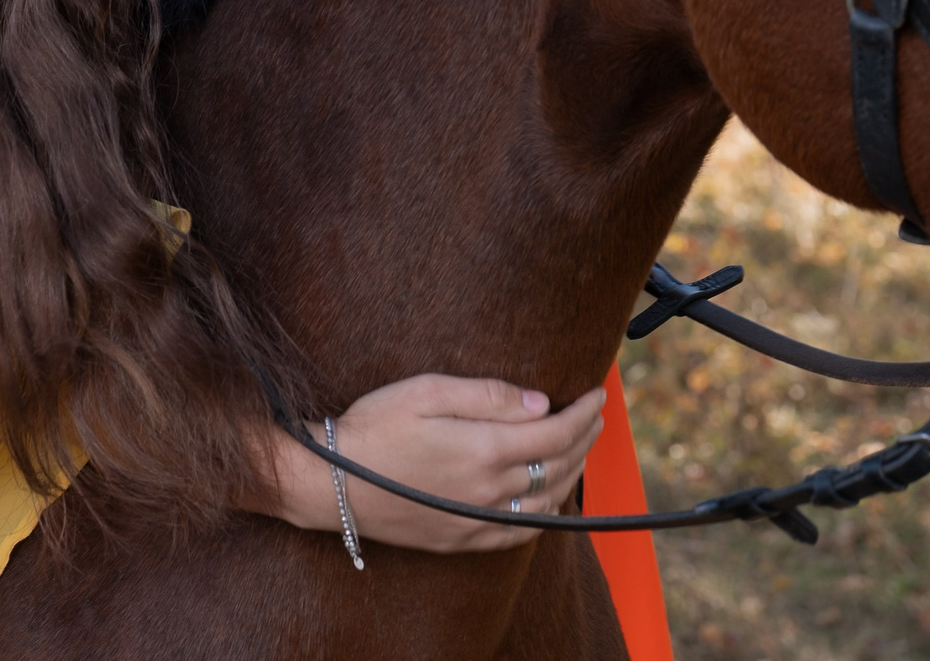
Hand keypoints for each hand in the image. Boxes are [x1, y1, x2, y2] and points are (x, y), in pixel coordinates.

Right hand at [261, 373, 607, 552]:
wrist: (331, 483)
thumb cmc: (374, 427)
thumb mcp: (427, 391)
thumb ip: (488, 395)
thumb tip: (539, 403)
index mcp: (483, 449)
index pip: (555, 433)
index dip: (583, 413)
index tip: (598, 394)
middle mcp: (488, 490)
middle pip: (557, 466)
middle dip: (585, 437)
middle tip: (596, 414)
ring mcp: (476, 519)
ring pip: (544, 500)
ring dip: (572, 471)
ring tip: (581, 447)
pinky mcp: (462, 538)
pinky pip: (520, 531)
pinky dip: (545, 512)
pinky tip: (549, 497)